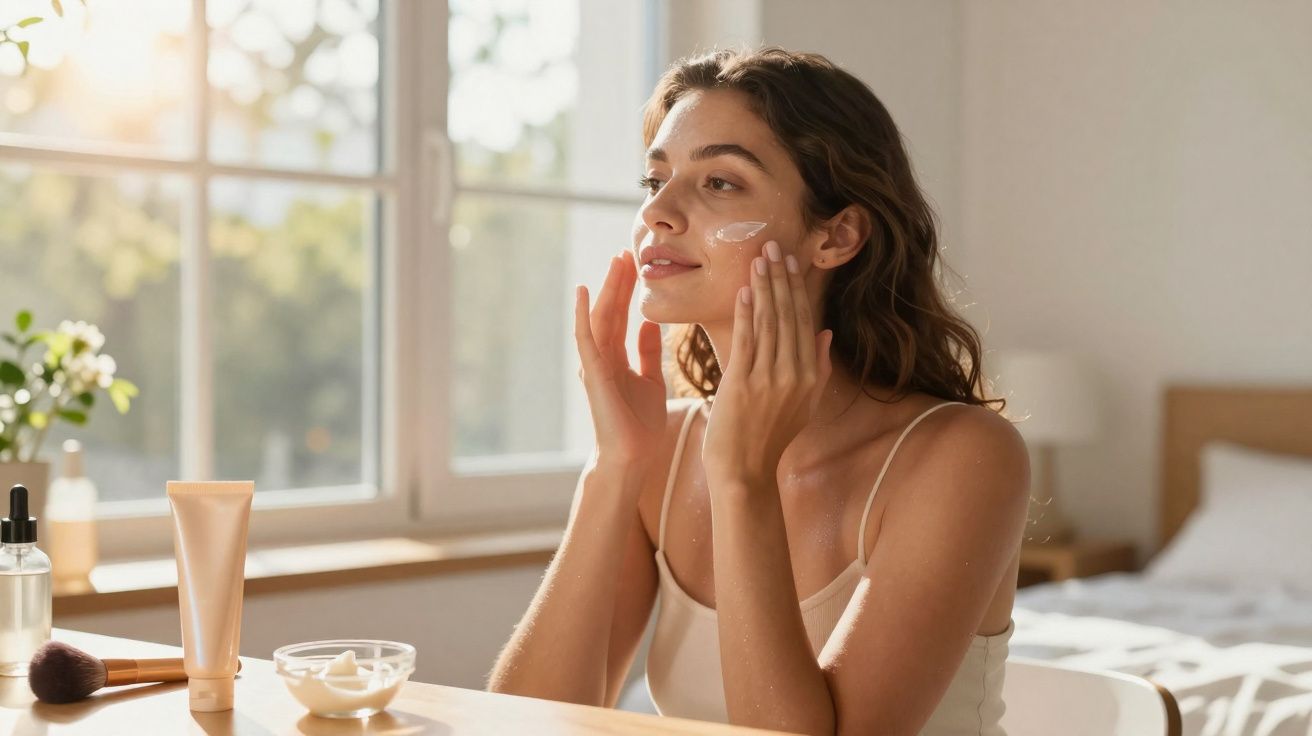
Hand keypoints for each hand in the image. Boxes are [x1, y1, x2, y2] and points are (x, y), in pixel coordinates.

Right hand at [574, 251, 666, 471]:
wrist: (633, 457)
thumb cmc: (640, 425)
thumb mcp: (651, 381)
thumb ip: (648, 353)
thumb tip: (650, 324)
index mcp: (617, 359)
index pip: (622, 316)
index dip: (628, 291)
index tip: (635, 264)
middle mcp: (603, 358)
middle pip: (611, 312)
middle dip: (618, 282)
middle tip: (626, 252)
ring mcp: (596, 364)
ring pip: (600, 319)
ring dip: (606, 290)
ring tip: (614, 262)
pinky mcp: (593, 373)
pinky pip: (586, 338)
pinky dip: (584, 314)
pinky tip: (585, 292)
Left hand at [701, 240, 832, 487]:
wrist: (745, 471)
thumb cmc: (770, 438)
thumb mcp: (805, 405)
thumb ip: (818, 367)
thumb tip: (824, 332)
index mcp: (811, 376)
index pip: (804, 322)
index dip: (796, 289)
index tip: (790, 261)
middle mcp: (795, 375)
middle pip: (788, 316)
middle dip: (780, 278)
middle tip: (772, 246)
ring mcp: (769, 379)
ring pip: (768, 323)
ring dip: (763, 287)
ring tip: (758, 259)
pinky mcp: (743, 384)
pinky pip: (747, 340)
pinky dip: (746, 313)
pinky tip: (745, 290)